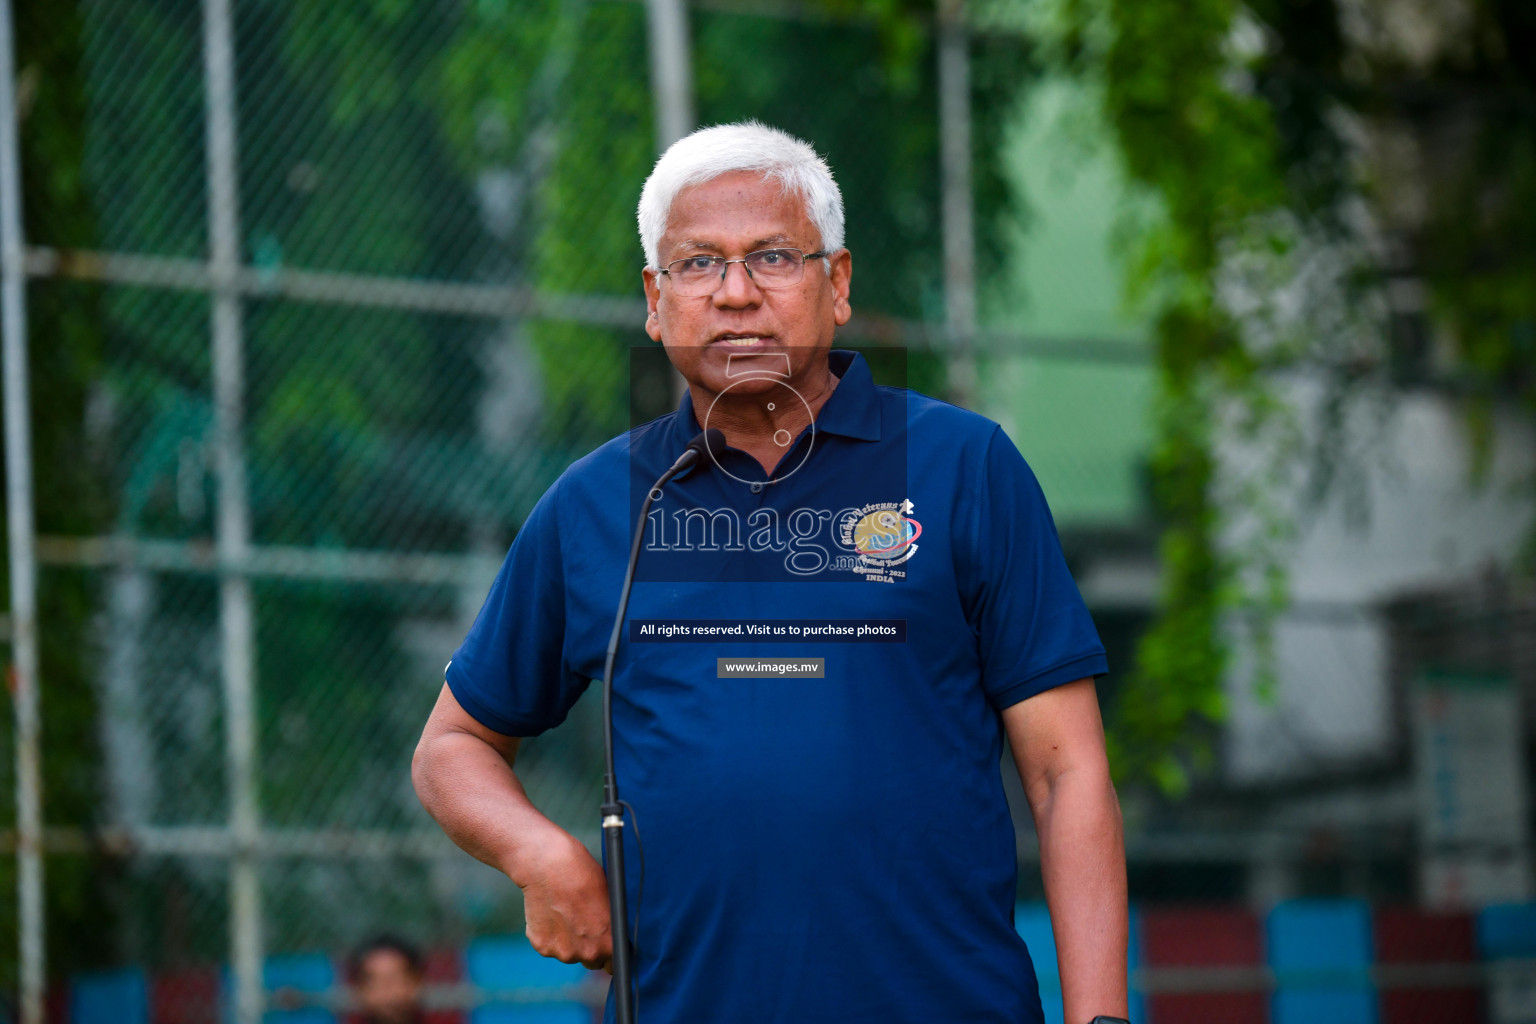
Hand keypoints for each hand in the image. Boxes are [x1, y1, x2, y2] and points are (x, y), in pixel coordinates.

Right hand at [516, 832, 613, 971]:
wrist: (548, 866)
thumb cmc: (583, 874)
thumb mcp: (609, 898)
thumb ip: (611, 924)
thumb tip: (614, 933)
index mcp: (608, 943)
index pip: (615, 964)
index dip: (612, 955)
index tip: (608, 947)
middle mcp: (586, 954)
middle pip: (591, 960)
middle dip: (589, 947)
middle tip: (583, 922)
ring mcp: (561, 952)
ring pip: (569, 953)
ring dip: (569, 941)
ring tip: (564, 912)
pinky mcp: (541, 946)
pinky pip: (550, 945)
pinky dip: (550, 934)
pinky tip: (550, 912)